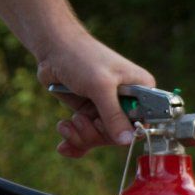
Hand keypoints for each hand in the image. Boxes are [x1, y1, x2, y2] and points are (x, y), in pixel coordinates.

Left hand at [35, 33, 155, 157]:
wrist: (53, 48)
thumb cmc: (82, 58)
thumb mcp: (100, 87)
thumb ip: (114, 115)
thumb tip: (128, 141)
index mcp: (141, 90)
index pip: (141, 124)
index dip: (122, 132)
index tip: (102, 123)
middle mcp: (126, 102)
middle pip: (118, 136)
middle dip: (95, 134)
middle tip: (79, 120)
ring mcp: (106, 108)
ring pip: (100, 138)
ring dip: (81, 136)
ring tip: (68, 123)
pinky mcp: (89, 112)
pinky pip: (86, 137)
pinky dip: (74, 142)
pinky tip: (63, 146)